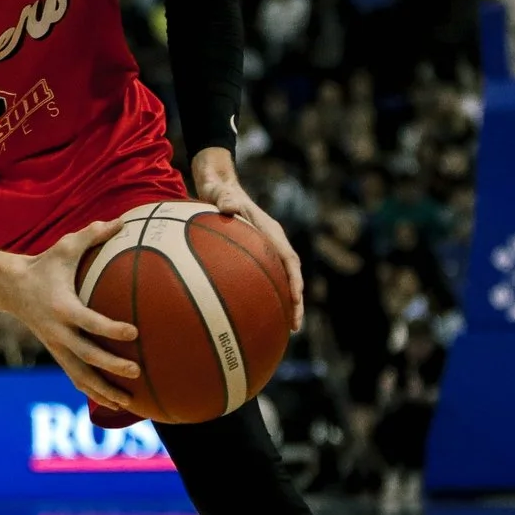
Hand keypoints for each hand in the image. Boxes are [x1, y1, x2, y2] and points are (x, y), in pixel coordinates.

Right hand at [0, 219, 148, 415]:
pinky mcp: (56, 353)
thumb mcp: (66, 247)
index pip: (88, 322)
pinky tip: (115, 403)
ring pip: (80, 376)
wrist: (10, 288)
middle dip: (111, 366)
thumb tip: (123, 220)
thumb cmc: (44, 264)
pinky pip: (76, 377)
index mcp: (62, 307)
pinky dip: (94, 392)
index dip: (110, 328)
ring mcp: (56, 346)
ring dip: (103, 391)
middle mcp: (58, 332)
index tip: (134, 332)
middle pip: (86, 356)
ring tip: (129, 403)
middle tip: (137, 370)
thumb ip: (93, 234)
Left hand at [190, 150, 304, 330]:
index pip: (288, 259)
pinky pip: (264, 278)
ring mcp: (265, 249)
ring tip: (284, 329)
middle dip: (295, 301)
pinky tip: (255, 315)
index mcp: (270, 231)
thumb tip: (229, 207)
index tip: (296, 299)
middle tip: (294, 326)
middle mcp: (272, 241)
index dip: (294, 280)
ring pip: (280, 279)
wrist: (218, 185)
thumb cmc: (218, 190)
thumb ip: (224, 199)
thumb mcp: (219, 192)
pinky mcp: (255, 254)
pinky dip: (266, 295)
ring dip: (284, 303)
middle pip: (290, 275)